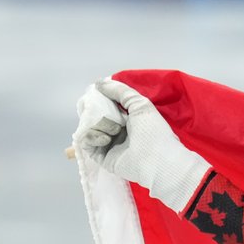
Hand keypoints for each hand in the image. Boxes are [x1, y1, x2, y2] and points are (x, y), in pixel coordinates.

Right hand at [72, 79, 209, 213]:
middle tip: (99, 112)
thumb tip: (99, 83)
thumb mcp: (140, 104)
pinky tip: (105, 138)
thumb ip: (121, 92)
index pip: (109, 107)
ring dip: (98, 126)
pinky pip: (86, 143)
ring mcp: (110, 145)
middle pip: (96, 117)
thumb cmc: (153, 131)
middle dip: (95, 113)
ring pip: (90, 128)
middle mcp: (119, 132)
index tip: (95, 93)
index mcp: (129, 120)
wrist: (157, 160)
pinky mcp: (103, 157)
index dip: (101, 100)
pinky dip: (91, 137)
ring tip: (113, 131)